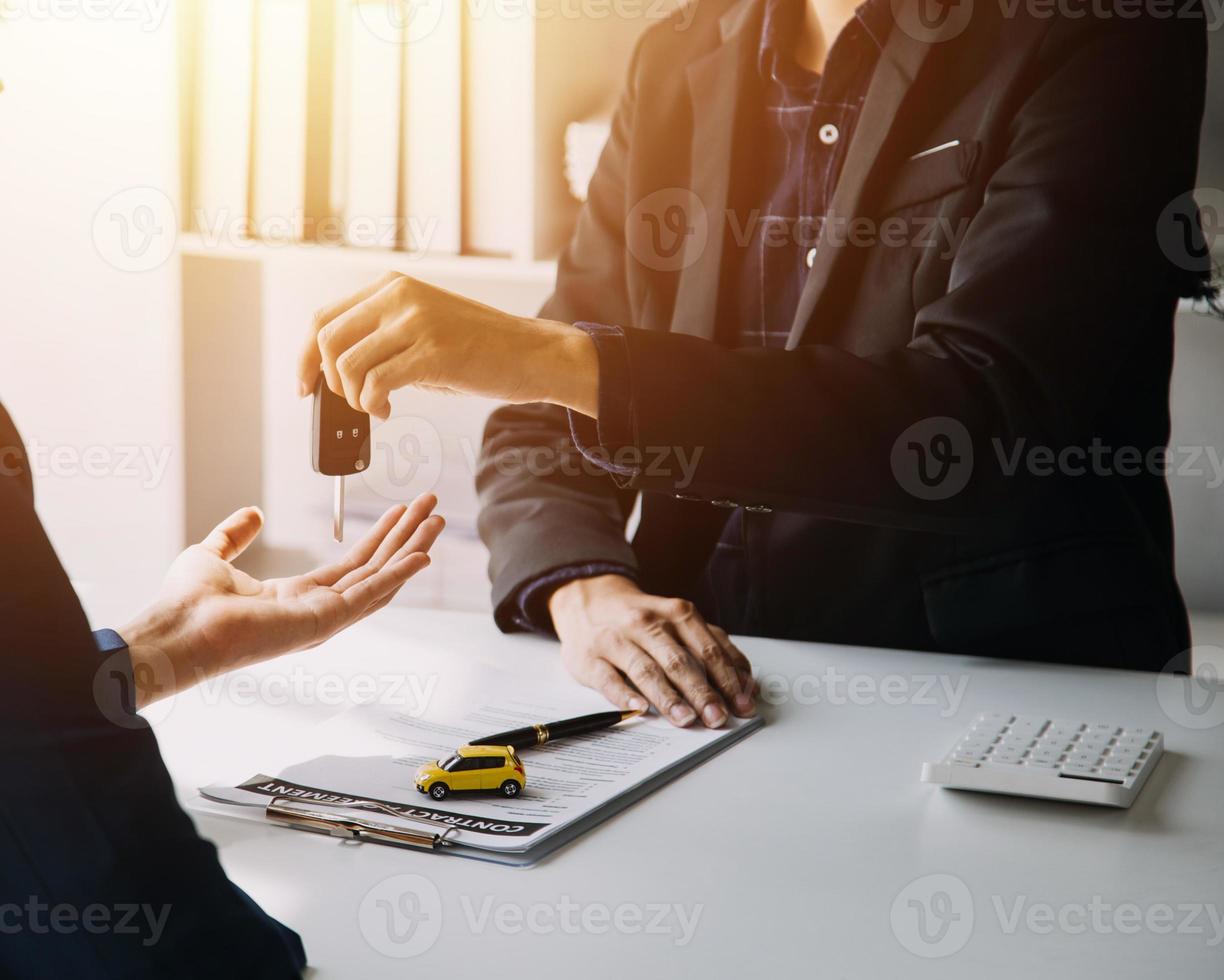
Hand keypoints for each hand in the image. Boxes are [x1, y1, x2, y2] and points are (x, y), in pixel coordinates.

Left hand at [119, 494, 444, 707]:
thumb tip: (254, 513)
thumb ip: (235, 534)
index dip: (378, 538)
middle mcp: (316, 610)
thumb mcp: (212, 554)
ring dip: (410, 548)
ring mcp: (323, 618)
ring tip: (434, 521)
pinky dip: (398, 574)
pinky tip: (422, 555)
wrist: (176, 630)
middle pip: (374, 568)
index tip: (399, 512)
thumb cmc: (186, 605)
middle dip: (405, 537)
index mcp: (294, 598)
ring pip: (379, 577)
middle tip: (431, 509)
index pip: (350, 566)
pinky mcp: (324, 621)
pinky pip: (369, 594)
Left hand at [296, 271, 598, 419]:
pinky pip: (375, 384)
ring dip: (354, 398)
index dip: (304, 356)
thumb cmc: (482, 348)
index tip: (304, 386)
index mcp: (393, 286)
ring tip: (377, 406)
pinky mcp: (432, 353)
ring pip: (347, 365)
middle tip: (351, 401)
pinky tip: (388, 410)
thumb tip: (338, 371)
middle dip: (327, 381)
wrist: (533, 353)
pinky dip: (373, 405)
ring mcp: (416, 323)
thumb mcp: (425, 326)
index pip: (324, 318)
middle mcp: (399, 297)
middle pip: (326, 340)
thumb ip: (384, 336)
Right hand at [548, 574, 756, 728]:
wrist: (588, 599)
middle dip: (702, 692)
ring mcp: (616, 639)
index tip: (742, 705)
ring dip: (668, 697)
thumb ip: (712, 646)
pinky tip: (639, 709)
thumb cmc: (643, 618)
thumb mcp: (678, 621)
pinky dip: (624, 695)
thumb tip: (746, 682)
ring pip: (646, 670)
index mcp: (675, 614)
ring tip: (686, 719)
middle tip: (718, 717)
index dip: (728, 679)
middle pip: (679, 661)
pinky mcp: (590, 658)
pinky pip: (608, 679)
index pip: (708, 649)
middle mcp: (647, 623)